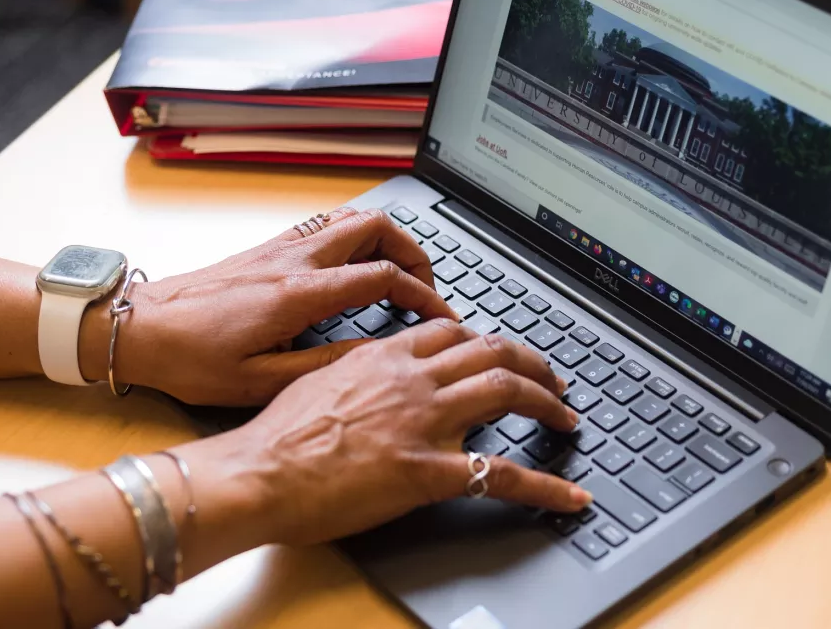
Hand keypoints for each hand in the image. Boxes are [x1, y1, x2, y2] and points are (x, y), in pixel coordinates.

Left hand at [80, 208, 458, 404]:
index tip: (443, 318)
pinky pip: (324, 226)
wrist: (137, 328)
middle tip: (427, 286)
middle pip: (374, 227)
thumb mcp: (259, 382)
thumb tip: (376, 353)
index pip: (383, 277)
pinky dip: (354, 237)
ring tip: (399, 273)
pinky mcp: (265, 250)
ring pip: (350, 218)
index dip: (425, 295)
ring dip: (385, 238)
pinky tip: (354, 265)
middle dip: (414, 251)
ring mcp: (279, 249)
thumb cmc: (189, 359)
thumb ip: (325, 365)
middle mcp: (293, 261)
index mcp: (298, 294)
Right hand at [173, 320, 589, 566]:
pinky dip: (546, 487)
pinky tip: (570, 497)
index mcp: (384, 357)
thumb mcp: (317, 381)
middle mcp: (412, 379)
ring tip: (567, 418)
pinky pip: (503, 474)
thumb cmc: (277, 435)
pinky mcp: (429, 471)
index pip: (453, 332)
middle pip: (492, 352)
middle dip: (532, 364)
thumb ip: (357, 371)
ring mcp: (425, 421)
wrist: (260, 471)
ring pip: (507, 393)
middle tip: (553, 380)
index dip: (487, 340)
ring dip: (548, 404)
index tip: (500, 352)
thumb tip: (374, 372)